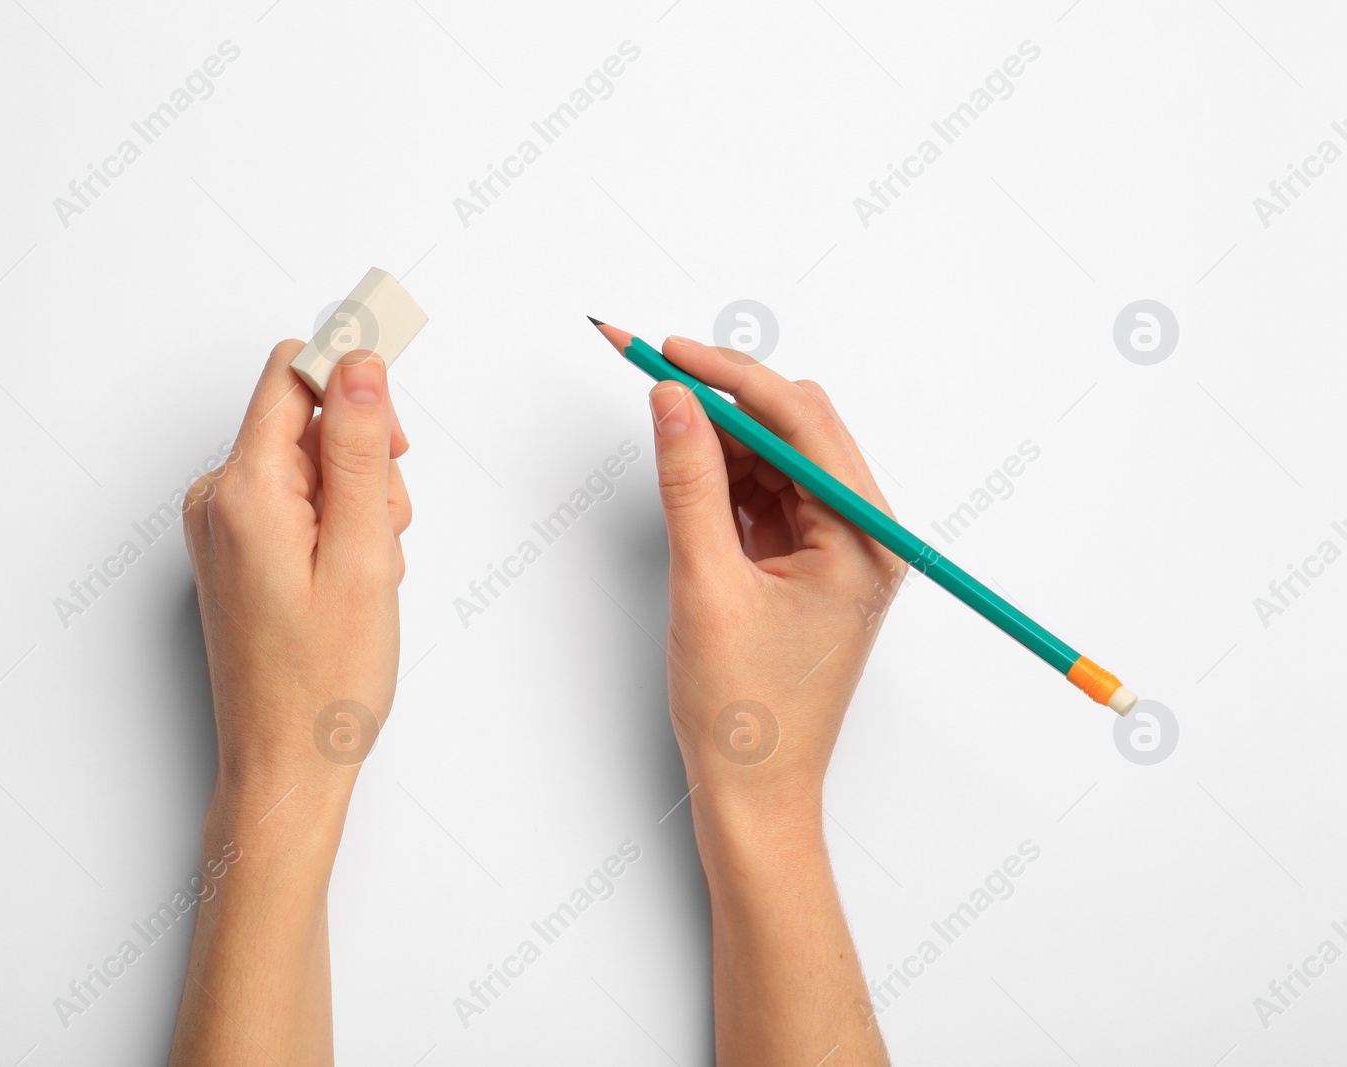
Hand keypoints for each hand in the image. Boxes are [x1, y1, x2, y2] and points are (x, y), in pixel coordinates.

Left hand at [182, 342, 411, 810]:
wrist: (285, 765)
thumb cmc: (323, 682)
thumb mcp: (363, 554)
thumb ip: (360, 449)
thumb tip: (358, 362)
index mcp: (243, 490)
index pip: (293, 372)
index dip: (353, 373)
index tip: (396, 397)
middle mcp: (219, 498)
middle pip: (308, 418)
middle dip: (365, 458)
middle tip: (386, 528)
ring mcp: (223, 526)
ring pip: (311, 462)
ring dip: (358, 500)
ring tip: (369, 570)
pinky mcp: (236, 549)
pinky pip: (297, 500)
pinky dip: (337, 527)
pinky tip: (349, 580)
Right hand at [647, 336, 900, 813]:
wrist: (754, 792)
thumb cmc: (744, 713)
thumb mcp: (706, 585)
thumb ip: (689, 483)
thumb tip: (671, 401)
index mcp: (865, 540)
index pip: (801, 423)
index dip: (730, 378)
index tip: (667, 352)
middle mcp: (864, 536)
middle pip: (797, 428)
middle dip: (726, 397)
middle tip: (654, 375)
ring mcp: (837, 549)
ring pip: (779, 456)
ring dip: (723, 435)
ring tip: (663, 422)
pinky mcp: (808, 563)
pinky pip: (768, 494)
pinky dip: (726, 474)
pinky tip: (686, 465)